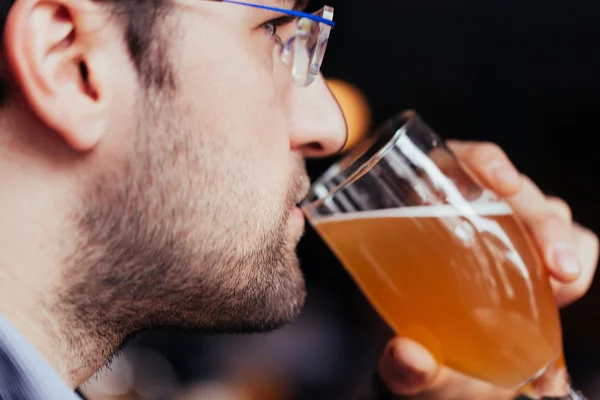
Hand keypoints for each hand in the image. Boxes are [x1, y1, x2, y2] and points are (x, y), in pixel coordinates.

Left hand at [377, 140, 598, 399]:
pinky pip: (575, 242)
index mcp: (427, 210)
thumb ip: (402, 364)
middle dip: (541, 220)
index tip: (505, 184)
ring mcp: (509, 231)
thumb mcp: (408, 360)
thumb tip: (407, 355)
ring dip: (561, 240)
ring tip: (561, 280)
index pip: (455, 162)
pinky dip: (579, 260)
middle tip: (554, 266)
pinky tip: (563, 289)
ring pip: (548, 211)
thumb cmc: (424, 346)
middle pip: (515, 189)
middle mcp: (471, 211)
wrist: (455, 370)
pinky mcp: (539, 255)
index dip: (483, 161)